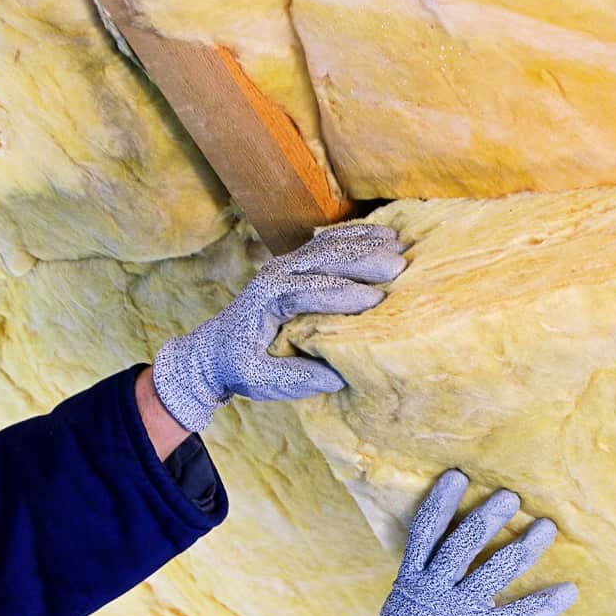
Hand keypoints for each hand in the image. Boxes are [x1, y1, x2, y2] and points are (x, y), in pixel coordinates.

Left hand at [152, 222, 405, 431]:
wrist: (215, 348)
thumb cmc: (239, 366)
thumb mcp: (259, 381)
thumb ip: (295, 378)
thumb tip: (336, 376)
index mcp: (268, 300)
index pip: (309, 291)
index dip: (344, 294)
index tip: (377, 301)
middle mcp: (276, 273)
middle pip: (324, 259)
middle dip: (363, 260)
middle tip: (399, 266)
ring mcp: (286, 263)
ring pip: (329, 246)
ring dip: (366, 243)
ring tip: (401, 245)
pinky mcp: (295, 263)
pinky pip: (329, 242)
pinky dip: (357, 236)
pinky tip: (384, 234)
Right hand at [309, 470, 577, 615]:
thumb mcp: (405, 601)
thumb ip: (427, 576)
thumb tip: (446, 549)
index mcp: (413, 577)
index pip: (424, 531)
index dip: (440, 502)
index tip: (456, 476)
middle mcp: (434, 589)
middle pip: (462, 543)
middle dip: (488, 517)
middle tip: (512, 496)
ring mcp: (455, 611)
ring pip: (492, 571)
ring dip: (522, 547)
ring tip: (545, 527)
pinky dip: (543, 603)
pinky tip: (568, 591)